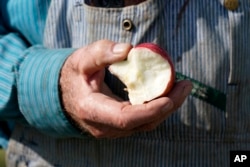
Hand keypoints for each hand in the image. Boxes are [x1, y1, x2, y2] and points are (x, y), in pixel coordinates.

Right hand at [60, 40, 192, 137]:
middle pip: (142, 123)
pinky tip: (166, 93)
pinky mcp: (120, 127)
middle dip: (168, 106)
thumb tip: (128, 49)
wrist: (66, 94)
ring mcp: (113, 130)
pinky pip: (142, 121)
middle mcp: (104, 126)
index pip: (125, 118)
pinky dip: (157, 108)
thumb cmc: (74, 76)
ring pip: (145, 124)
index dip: (149, 110)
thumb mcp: (82, 60)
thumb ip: (101, 53)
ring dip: (166, 107)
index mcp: (92, 111)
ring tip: (181, 87)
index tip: (170, 98)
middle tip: (185, 85)